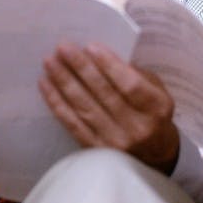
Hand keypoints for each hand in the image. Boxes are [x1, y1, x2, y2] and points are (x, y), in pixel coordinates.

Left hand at [39, 42, 179, 173]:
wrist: (155, 156)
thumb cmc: (152, 113)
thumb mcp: (157, 91)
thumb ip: (134, 74)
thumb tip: (102, 57)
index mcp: (156, 108)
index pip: (130, 85)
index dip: (110, 66)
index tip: (91, 46)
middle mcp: (136, 127)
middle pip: (104, 94)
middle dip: (81, 68)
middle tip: (63, 47)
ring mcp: (114, 142)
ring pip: (84, 108)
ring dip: (64, 82)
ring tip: (50, 62)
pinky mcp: (95, 150)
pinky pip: (72, 123)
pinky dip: (57, 103)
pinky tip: (45, 84)